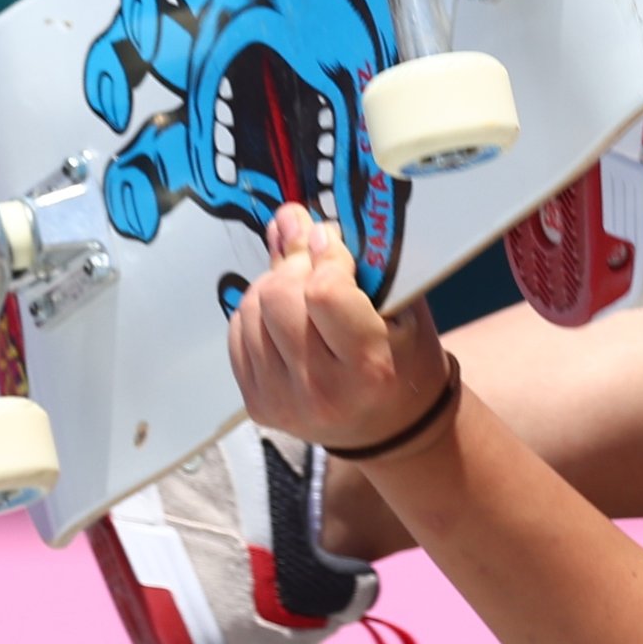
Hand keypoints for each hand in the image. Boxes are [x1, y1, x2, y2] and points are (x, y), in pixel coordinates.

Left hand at [226, 205, 450, 452]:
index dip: (325, 255)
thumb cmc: (404, 358)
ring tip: (302, 290)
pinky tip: (285, 317)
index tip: (331, 239)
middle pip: (279, 298)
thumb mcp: (401, 308)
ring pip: (251, 311)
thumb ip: (353, 261)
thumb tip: (288, 217)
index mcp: (369, 368)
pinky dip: (257, 313)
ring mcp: (282, 400)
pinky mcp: (257, 404)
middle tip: (313, 257)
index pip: (325, 293)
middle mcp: (321, 390)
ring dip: (274, 286)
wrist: (390, 426)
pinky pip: (238, 333)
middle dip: (295, 265)